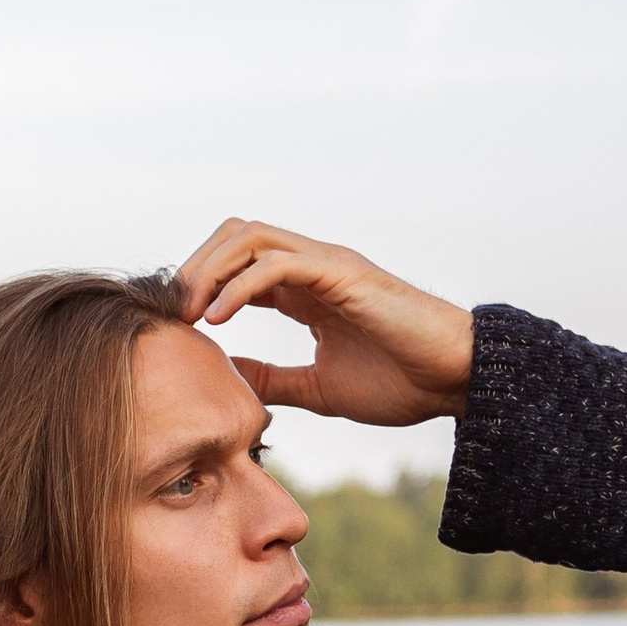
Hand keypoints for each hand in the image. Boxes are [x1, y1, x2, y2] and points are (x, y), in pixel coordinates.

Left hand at [173, 221, 472, 427]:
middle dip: (195, 269)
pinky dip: (238, 286)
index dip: (200, 288)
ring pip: (249, 238)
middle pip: (234, 237)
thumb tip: (226, 378)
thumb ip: (272, 379)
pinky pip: (275, 264)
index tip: (173, 327)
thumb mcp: (317, 388)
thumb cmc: (400, 383)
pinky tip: (217, 320)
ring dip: (208, 271)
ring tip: (187, 314)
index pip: (237, 265)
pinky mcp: (341, 273)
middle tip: (171, 315)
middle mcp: (312, 267)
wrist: (455, 381)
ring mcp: (327, 265)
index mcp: (305, 290)